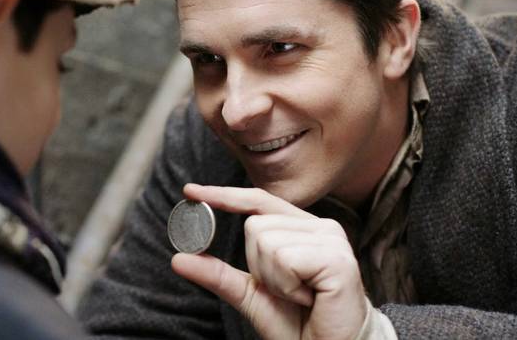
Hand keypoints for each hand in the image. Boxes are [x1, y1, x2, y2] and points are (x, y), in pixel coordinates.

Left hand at [171, 184, 366, 339]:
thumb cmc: (299, 324)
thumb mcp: (250, 295)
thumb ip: (219, 275)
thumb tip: (179, 259)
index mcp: (302, 228)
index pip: (258, 201)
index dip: (224, 195)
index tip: (190, 191)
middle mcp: (320, 227)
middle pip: (254, 225)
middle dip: (258, 266)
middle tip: (287, 291)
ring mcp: (331, 239)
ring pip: (266, 242)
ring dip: (274, 280)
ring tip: (301, 296)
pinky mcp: (337, 258)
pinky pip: (285, 259)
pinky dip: (286, 286)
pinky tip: (309, 298)